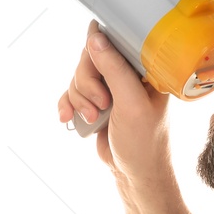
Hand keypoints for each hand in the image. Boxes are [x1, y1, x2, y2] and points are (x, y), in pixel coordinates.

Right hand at [56, 21, 201, 213]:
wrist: (135, 176)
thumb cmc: (144, 143)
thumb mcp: (131, 104)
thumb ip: (114, 69)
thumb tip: (94, 37)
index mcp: (145, 68)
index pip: (115, 42)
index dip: (100, 55)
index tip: (100, 78)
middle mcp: (128, 75)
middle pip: (90, 58)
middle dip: (87, 83)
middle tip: (101, 104)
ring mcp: (110, 89)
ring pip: (78, 77)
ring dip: (79, 98)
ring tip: (93, 118)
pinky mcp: (97, 103)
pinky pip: (71, 93)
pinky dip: (68, 105)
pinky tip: (69, 118)